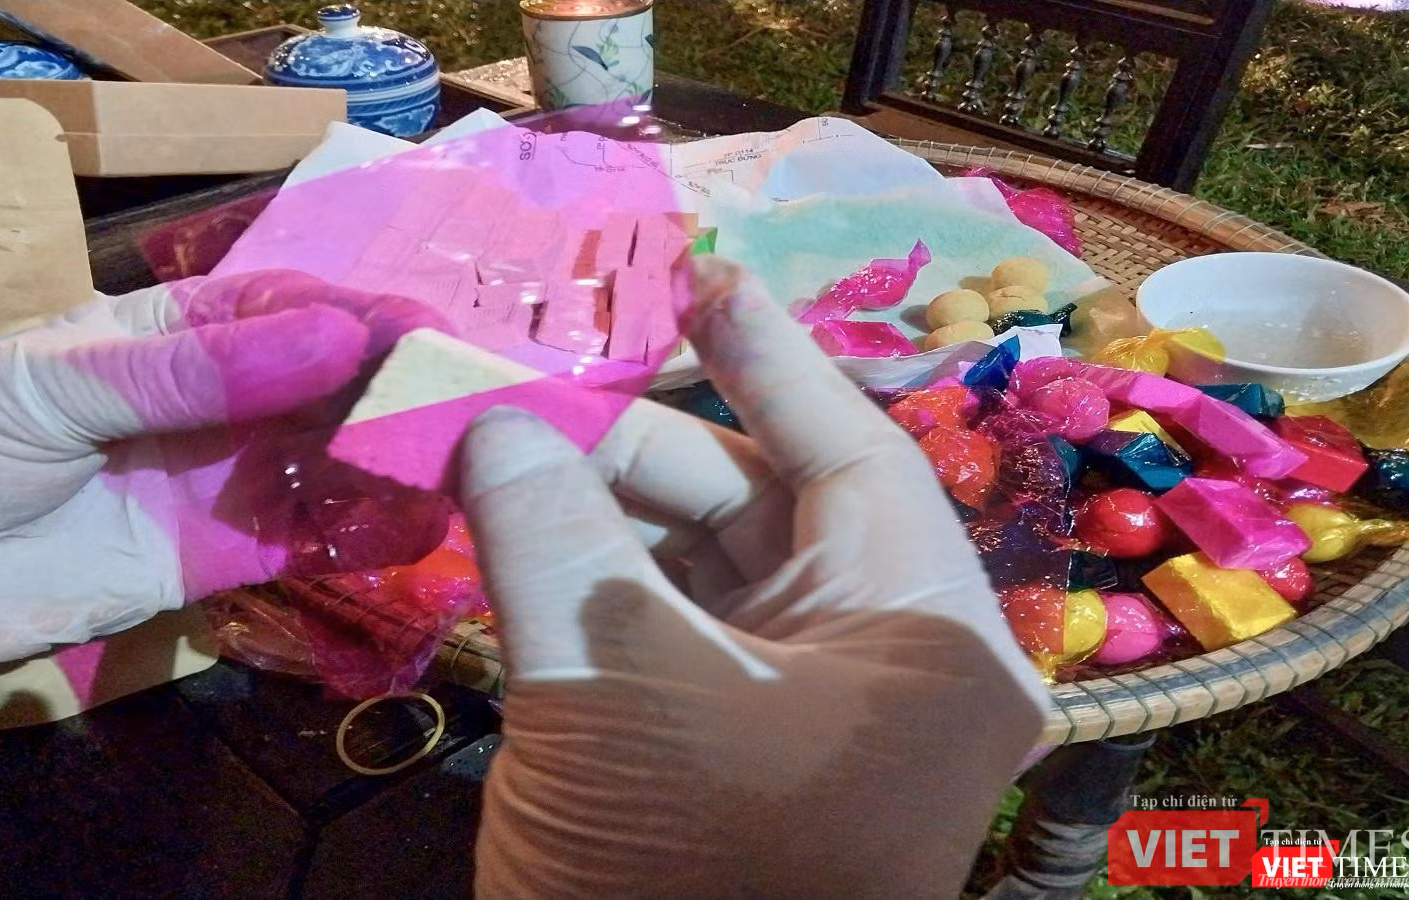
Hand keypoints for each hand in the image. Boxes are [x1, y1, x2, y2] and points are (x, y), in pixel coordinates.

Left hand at [0, 271, 449, 731]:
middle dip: (394, 386)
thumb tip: (338, 338)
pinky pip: (302, 542)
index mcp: (162, 332)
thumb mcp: (51, 384)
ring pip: (327, 461)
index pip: (283, 307)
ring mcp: (211, 484)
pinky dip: (362, 535)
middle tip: (471, 403)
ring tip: (464, 465)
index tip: (429, 329)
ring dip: (394, 460)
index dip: (358, 312)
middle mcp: (204, 403)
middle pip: (322, 384)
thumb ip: (191, 371)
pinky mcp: (210, 564)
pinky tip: (417, 528)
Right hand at [461, 258, 1048, 898]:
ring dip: (601, 518)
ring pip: (705, 574)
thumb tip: (488, 415)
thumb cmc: (682, 875)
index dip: (765, 353)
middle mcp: (887, 660)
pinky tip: (518, 540)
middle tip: (523, 389)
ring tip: (494, 459)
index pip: (846, 448)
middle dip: (636, 448)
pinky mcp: (743, 759)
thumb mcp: (608, 688)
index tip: (700, 273)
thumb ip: (546, 531)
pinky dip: (599, 591)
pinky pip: (675, 641)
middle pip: (759, 505)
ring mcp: (813, 716)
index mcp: (921, 631)